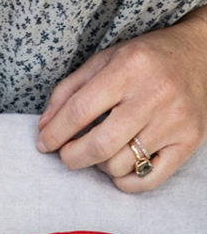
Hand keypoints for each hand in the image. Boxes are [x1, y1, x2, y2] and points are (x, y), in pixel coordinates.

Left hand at [36, 6, 206, 191]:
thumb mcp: (104, 61)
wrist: (200, 52)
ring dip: (100, 166)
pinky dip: (126, 181)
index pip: (79, 112)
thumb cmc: (144, 60)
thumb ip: (68, 91)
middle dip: (72, 157)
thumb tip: (43, 128)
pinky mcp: (190, 140)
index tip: (44, 144)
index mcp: (130, 68)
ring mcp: (175, 120)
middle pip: (98, 146)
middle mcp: (156, 94)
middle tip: (68, 153)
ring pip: (119, 166)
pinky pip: (146, 181)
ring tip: (104, 149)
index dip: (54, 135)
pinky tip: (122, 165)